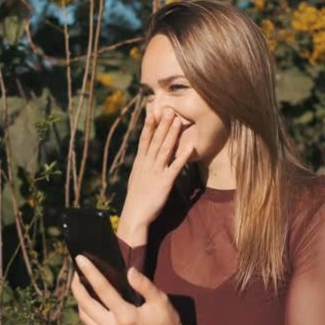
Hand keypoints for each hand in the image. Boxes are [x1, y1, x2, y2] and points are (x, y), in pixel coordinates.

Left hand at [71, 255, 186, 324]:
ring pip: (85, 317)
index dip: (90, 272)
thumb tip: (129, 271)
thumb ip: (144, 285)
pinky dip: (86, 312)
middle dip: (77, 286)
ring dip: (79, 300)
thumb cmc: (166, 323)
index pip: (103, 289)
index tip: (80, 258)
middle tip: (75, 272)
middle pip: (86, 304)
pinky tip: (88, 302)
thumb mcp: (160, 301)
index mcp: (126, 317)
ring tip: (80, 285)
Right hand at [118, 109, 193, 245]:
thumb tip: (145, 156)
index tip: (152, 110)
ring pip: (164, 149)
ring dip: (171, 134)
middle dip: (162, 124)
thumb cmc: (136, 199)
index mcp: (140, 163)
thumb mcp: (137, 178)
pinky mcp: (165, 182)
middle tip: (168, 108)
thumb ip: (142, 166)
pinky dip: (183, 156)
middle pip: (155, 140)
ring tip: (178, 120)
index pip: (145, 139)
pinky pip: (175, 166)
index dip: (149, 124)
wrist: (134, 216)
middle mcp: (147, 164)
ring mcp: (155, 172)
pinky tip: (190, 146)